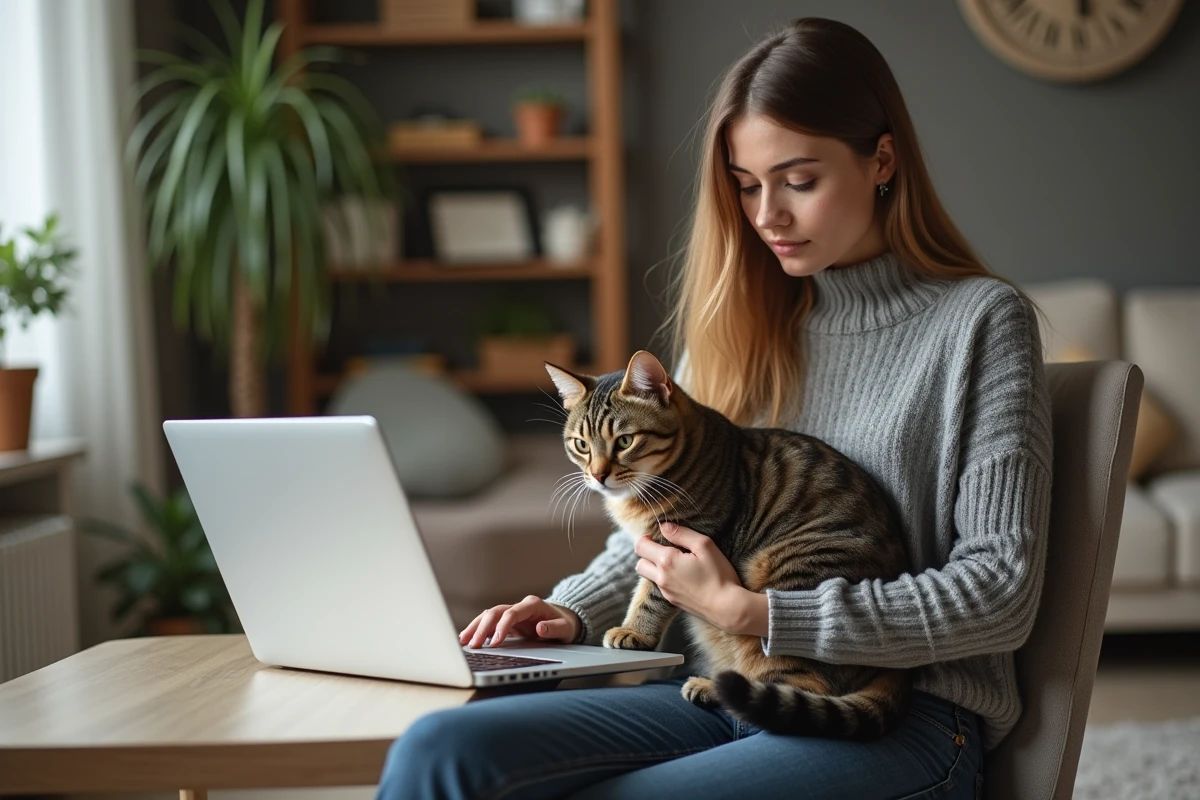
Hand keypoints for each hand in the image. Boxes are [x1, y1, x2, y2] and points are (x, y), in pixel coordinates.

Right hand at [459, 595, 581, 648]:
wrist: (565, 620)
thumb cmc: (565, 624)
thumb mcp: (566, 628)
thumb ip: (554, 629)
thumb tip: (540, 629)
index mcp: (532, 605)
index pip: (512, 613)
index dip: (502, 626)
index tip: (496, 642)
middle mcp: (519, 607)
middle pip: (496, 612)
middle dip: (483, 628)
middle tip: (474, 645)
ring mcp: (512, 613)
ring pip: (488, 615)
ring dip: (476, 627)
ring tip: (464, 641)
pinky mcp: (507, 622)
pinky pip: (489, 623)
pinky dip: (478, 630)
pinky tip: (468, 638)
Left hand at [635, 522, 763, 634]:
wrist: (726, 607)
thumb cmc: (718, 575)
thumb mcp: (704, 546)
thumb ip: (681, 533)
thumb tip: (663, 526)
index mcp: (667, 560)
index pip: (641, 546)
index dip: (646, 538)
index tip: (658, 536)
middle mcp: (661, 577)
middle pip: (640, 563)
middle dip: (647, 553)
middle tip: (664, 548)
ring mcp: (666, 591)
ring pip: (648, 576)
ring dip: (654, 567)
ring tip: (673, 562)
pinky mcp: (672, 601)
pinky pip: (660, 586)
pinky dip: (664, 578)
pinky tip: (682, 576)